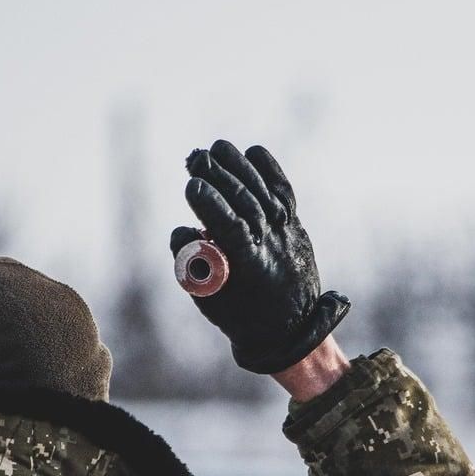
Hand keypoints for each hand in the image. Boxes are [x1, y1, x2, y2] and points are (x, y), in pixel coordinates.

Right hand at [171, 139, 348, 374]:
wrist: (292, 327)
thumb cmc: (239, 314)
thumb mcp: (209, 299)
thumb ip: (191, 265)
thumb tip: (181, 230)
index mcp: (252, 266)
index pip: (233, 227)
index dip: (211, 205)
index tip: (191, 186)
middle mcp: (273, 244)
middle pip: (246, 202)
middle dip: (219, 177)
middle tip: (196, 159)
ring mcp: (287, 231)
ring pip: (263, 190)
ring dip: (239, 166)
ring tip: (216, 149)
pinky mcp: (294, 223)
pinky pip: (283, 190)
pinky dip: (269, 170)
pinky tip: (251, 152)